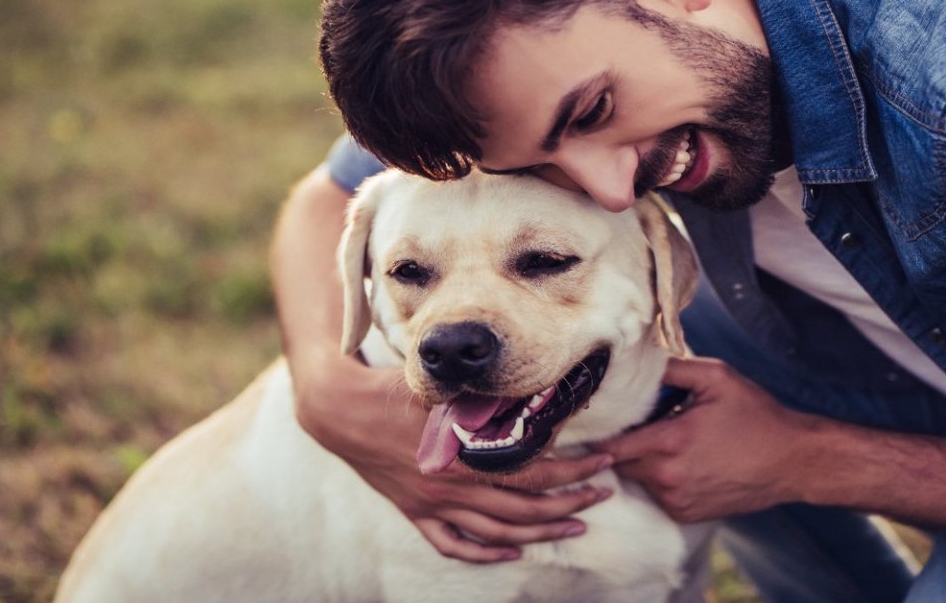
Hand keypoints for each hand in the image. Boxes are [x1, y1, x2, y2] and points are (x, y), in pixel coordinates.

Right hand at [291, 350, 612, 562]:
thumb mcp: (443, 390)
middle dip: (570, 503)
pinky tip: (510, 553)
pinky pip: (454, 545)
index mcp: (465, 456)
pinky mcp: (416, 512)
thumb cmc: (393, 391)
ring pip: (498, 533)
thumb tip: (529, 399)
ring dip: (541, 532)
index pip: (534, 473)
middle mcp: (453, 487)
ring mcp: (434, 505)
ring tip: (575, 525)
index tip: (604, 461)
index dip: (574, 472)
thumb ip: (483, 402)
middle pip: (524, 508)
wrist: (341, 412)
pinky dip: (485, 554)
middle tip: (602, 495)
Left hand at [599, 356, 815, 522]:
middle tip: (636, 423)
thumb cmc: (756, 416)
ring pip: (637, 478)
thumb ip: (672, 367)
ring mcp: (676, 500)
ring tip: (666, 440)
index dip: (599, 430)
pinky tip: (682, 461)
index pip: (611, 443)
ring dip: (641, 460)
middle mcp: (667, 477)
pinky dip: (659, 479)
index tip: (597, 418)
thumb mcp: (716, 378)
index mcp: (670, 441)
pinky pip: (657, 494)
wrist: (793, 461)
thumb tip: (639, 363)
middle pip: (619, 461)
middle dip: (622, 443)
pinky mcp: (686, 514)